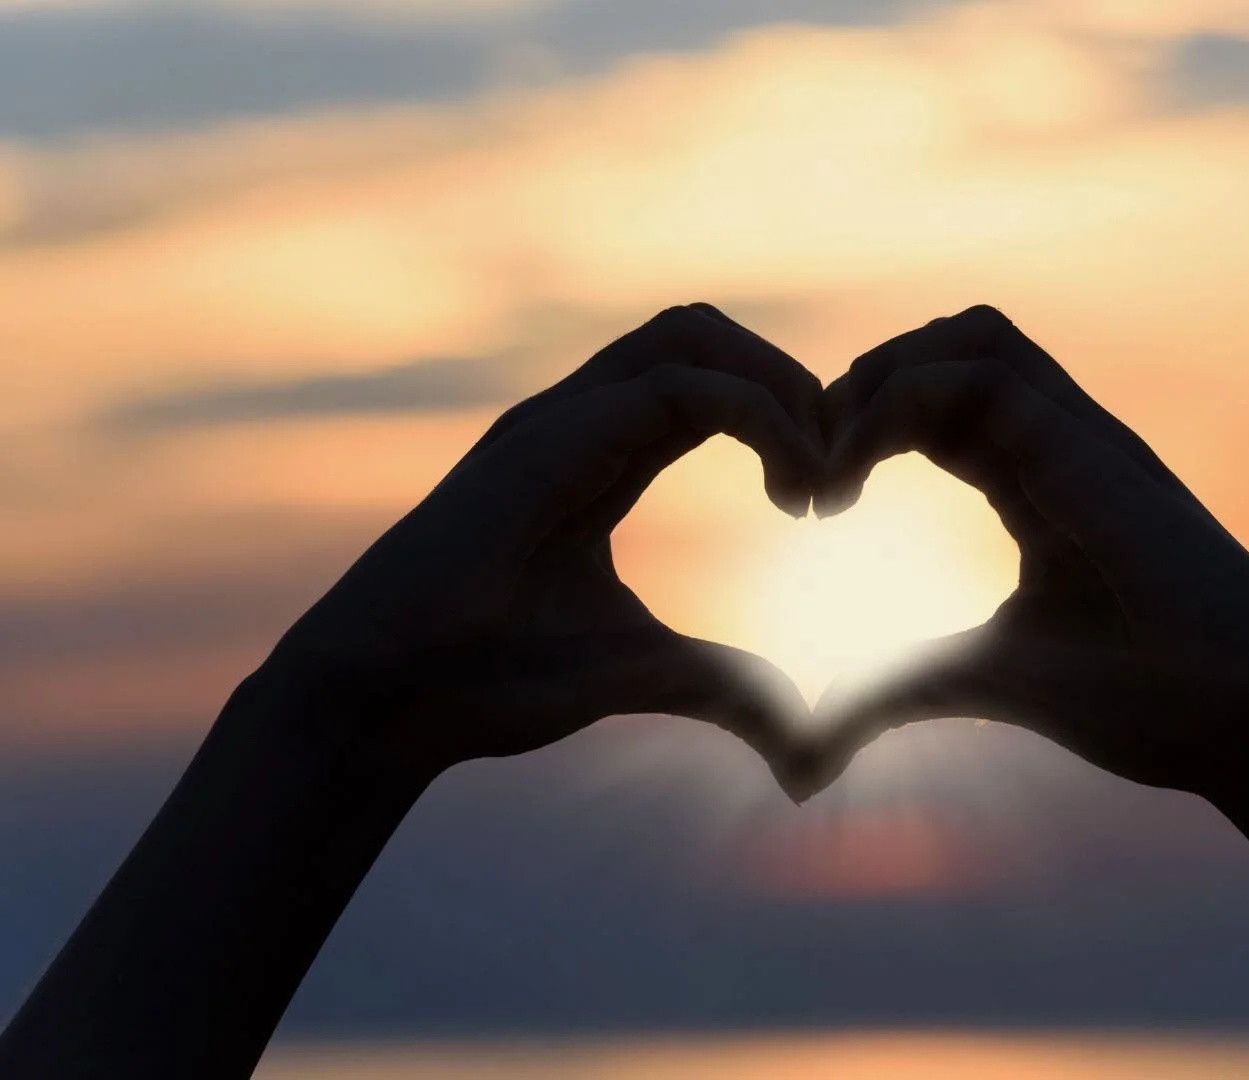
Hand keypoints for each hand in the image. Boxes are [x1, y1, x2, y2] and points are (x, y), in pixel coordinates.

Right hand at [257, 303, 825, 793]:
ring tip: (816, 472)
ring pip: (690, 331)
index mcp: (602, 453)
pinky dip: (755, 416)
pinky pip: (675, 386)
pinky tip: (790, 491)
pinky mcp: (544, 439)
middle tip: (835, 473)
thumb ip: (728, 689)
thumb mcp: (647, 674)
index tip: (825, 503)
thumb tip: (807, 739)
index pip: (712, 382)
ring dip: (777, 384)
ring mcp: (557, 419)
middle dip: (791, 383)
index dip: (786, 417)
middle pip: (707, 333)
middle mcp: (580, 419)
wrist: (385, 705)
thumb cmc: (492, 682)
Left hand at [806, 305, 1248, 799]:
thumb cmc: (1149, 703)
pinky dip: (898, 403)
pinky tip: (855, 476)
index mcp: (1042, 483)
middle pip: (952, 347)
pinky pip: (982, 375)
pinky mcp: (1094, 450)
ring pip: (970, 336)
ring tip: (831, 458)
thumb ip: (897, 690)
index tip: (812, 504)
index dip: (864, 430)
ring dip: (881, 378)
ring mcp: (1085, 438)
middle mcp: (1063, 444)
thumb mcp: (984, 683)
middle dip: (863, 385)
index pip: (941, 407)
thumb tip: (809, 745)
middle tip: (810, 467)